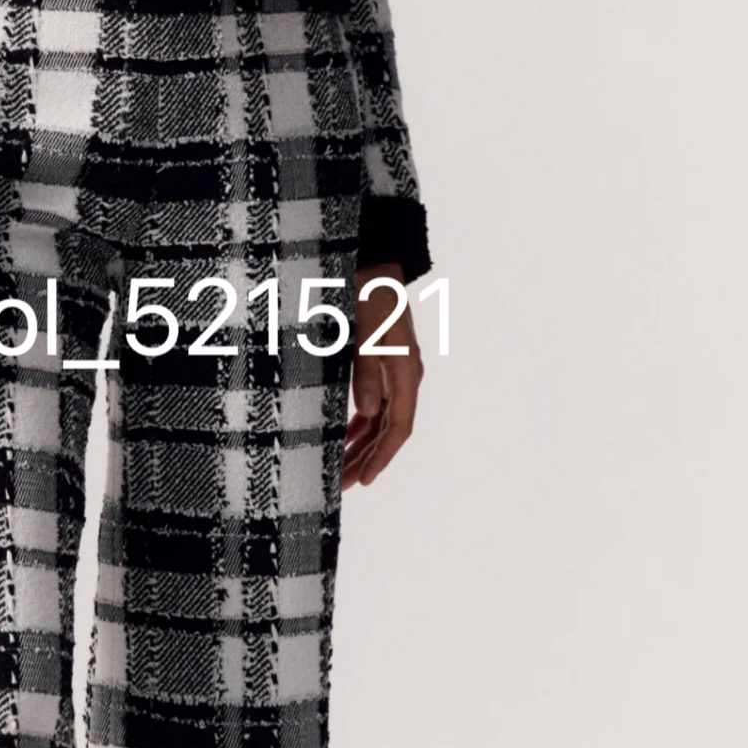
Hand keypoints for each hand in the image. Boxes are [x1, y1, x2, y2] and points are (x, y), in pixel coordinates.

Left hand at [342, 266, 421, 489]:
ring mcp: (393, 371)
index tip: (365, 479)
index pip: (399, 426)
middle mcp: (404, 375)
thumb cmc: (368, 292)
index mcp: (405, 371)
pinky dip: (360, 424)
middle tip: (343, 485)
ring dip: (362, 445)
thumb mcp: (364, 330)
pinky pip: (374, 404)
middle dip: (367, 459)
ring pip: (381, 420)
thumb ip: (365, 371)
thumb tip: (366, 413)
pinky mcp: (380, 364)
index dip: (383, 456)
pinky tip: (345, 437)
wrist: (373, 262)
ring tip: (341, 470)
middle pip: (390, 430)